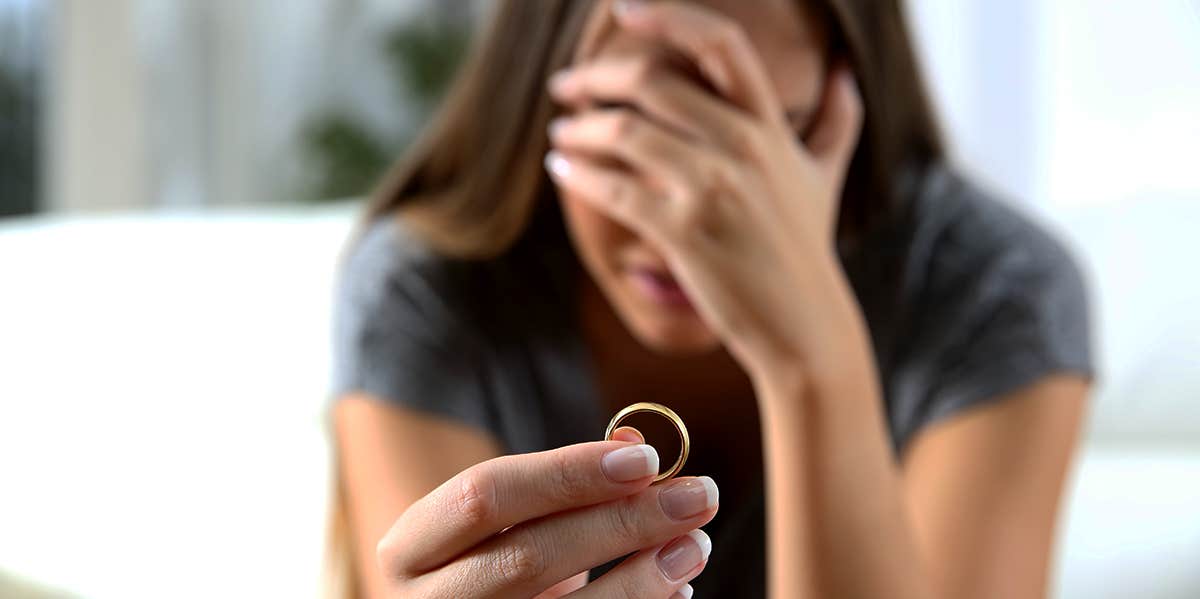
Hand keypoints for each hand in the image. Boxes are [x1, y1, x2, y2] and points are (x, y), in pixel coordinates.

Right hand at [376, 429, 716, 597]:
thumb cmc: (480, 570)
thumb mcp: (500, 526)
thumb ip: (557, 485)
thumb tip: (632, 444)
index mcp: (409, 549)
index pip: (485, 494)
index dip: (567, 473)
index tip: (647, 459)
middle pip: (530, 556)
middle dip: (623, 521)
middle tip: (699, 495)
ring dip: (643, 579)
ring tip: (696, 544)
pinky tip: (675, 590)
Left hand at [545, 1, 863, 380]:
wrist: (804, 326)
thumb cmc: (805, 249)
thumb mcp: (826, 176)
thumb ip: (837, 117)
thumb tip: (846, 68)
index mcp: (771, 127)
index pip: (722, 44)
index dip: (670, 16)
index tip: (625, 9)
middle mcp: (744, 147)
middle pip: (654, 82)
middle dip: (597, 77)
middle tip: (566, 86)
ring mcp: (714, 189)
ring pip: (625, 132)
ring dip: (579, 127)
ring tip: (561, 133)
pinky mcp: (685, 232)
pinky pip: (615, 188)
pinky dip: (579, 172)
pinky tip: (561, 168)